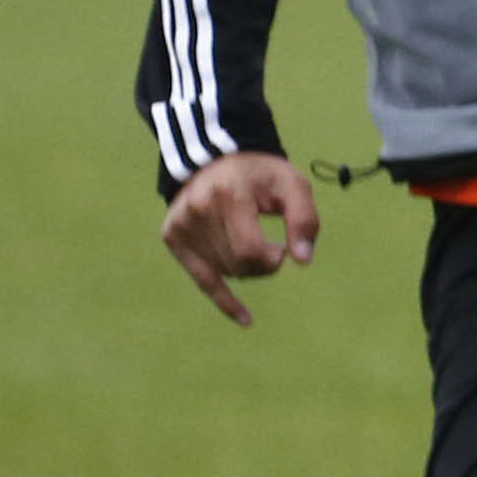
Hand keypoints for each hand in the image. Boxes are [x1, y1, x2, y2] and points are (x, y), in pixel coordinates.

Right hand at [161, 151, 319, 327]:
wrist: (216, 158)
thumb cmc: (262, 175)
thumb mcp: (293, 185)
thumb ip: (304, 219)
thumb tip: (302, 260)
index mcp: (228, 195)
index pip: (249, 250)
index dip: (272, 259)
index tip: (283, 250)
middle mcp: (197, 209)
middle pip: (237, 264)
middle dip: (263, 265)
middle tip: (273, 249)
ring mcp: (181, 224)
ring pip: (224, 273)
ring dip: (247, 270)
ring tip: (253, 247)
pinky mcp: (172, 235)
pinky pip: (201, 278)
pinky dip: (224, 299)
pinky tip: (245, 318)